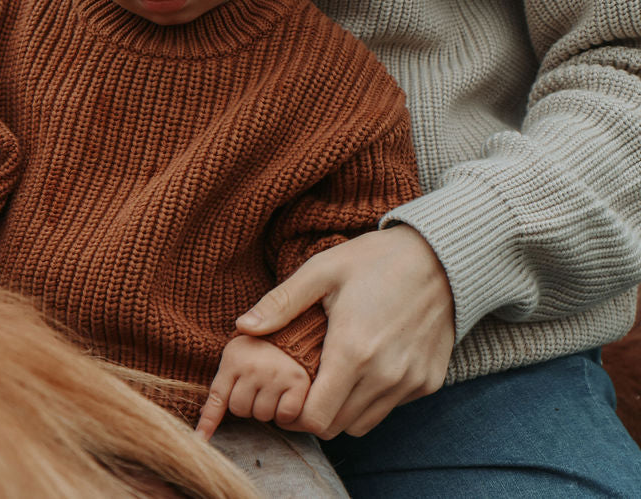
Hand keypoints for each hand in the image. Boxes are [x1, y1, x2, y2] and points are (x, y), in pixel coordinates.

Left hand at [195, 335, 311, 440]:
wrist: (295, 329)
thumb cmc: (261, 347)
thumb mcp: (236, 357)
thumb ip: (222, 384)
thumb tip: (203, 416)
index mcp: (233, 360)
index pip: (217, 398)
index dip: (208, 422)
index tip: (201, 439)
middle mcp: (253, 367)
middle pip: (241, 411)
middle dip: (248, 405)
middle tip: (258, 386)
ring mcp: (276, 374)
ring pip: (263, 415)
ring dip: (267, 409)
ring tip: (273, 388)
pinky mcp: (298, 381)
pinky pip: (285, 415)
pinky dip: (286, 413)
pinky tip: (287, 396)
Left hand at [235, 224, 453, 438]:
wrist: (442, 257)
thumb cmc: (375, 260)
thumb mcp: (322, 270)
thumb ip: (281, 303)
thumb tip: (243, 328)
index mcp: (352, 352)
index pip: (314, 418)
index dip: (293, 413)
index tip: (286, 391)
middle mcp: (385, 376)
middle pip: (335, 427)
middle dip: (313, 413)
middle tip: (303, 386)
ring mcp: (410, 382)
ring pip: (362, 424)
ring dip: (342, 410)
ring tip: (331, 377)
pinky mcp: (429, 382)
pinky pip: (390, 408)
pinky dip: (371, 399)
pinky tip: (364, 367)